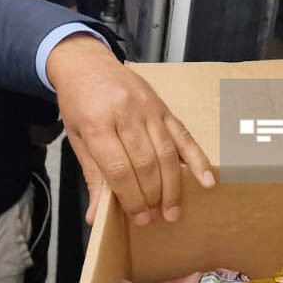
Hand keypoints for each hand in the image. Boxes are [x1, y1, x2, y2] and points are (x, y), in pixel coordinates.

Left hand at [47, 35, 213, 224]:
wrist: (87, 63)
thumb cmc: (79, 103)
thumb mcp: (77, 139)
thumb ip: (92, 176)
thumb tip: (96, 217)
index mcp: (97, 123)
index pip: (119, 169)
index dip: (131, 198)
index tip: (139, 218)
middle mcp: (125, 114)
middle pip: (146, 163)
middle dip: (152, 196)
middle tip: (155, 219)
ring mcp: (148, 108)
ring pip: (166, 152)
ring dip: (172, 186)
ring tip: (173, 211)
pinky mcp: (163, 107)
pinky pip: (183, 136)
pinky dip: (197, 159)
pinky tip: (206, 181)